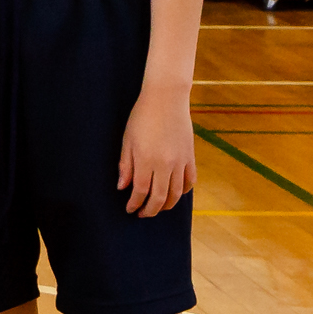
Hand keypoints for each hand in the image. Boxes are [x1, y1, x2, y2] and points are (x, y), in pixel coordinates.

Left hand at [118, 88, 195, 216]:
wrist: (166, 99)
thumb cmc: (141, 117)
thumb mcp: (127, 140)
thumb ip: (125, 165)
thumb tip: (122, 187)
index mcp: (146, 160)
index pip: (140, 191)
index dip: (134, 204)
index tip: (130, 209)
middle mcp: (164, 164)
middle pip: (159, 197)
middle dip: (150, 210)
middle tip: (142, 214)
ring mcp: (180, 161)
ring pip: (176, 193)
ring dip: (167, 205)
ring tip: (158, 208)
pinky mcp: (190, 156)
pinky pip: (189, 181)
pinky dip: (183, 192)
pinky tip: (175, 194)